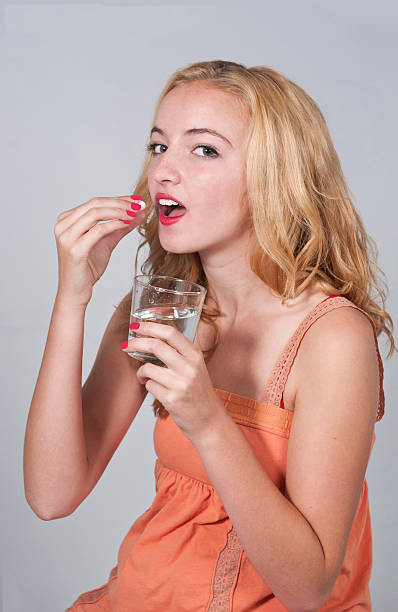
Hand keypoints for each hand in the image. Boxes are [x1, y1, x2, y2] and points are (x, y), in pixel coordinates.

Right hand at [54, 195, 145, 305]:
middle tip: (139, 205)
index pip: (95, 202)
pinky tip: (127, 224)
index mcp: (67, 220)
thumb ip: (120, 226)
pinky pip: (97, 231)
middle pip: (95, 204)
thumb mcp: (106, 242)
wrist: (75, 291)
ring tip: (135, 213)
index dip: (118, 199)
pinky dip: (114, 225)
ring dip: (119, 212)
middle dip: (120, 203)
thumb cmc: (87, 268)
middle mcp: (63, 225)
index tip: (136, 200)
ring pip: (95, 213)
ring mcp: (66, 237)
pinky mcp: (74, 249)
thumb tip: (138, 213)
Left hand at [121, 322, 225, 444]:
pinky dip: (148, 385)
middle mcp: (189, 367)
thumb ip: (180, 352)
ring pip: (147, 368)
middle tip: (125, 345)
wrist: (209, 420)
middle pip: (155, 346)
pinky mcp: (172, 399)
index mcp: (195, 355)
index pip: (171, 333)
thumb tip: (151, 338)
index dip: (150, 327)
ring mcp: (181, 384)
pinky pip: (148, 386)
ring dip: (141, 372)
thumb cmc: (198, 392)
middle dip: (135, 343)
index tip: (136, 326)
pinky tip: (157, 389)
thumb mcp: (196, 367)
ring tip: (145, 376)